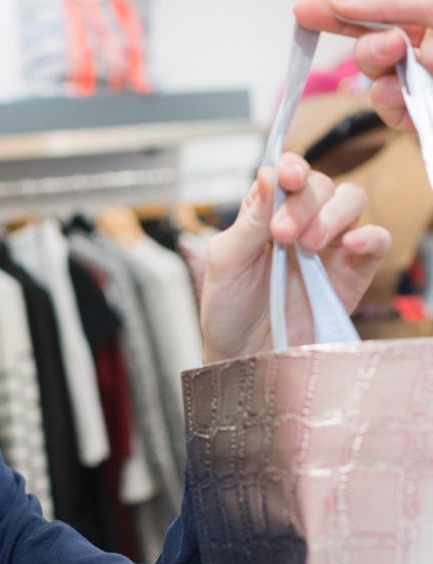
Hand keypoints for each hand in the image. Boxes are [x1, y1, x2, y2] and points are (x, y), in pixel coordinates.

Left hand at [200, 153, 389, 362]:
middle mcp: (299, 223)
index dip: (290, 168)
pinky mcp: (352, 272)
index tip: (288, 178)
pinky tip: (349, 246)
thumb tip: (267, 173)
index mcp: (264, 215)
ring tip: (307, 245)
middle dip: (304, 202)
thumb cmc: (228, 310)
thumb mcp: (225, 263)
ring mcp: (328, 246)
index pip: (285, 175)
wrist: (245, 357)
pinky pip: (376, 240)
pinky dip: (369, 236)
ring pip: (351, 202)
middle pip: (320, 185)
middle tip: (283, 234)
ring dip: (333, 214)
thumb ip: (248, 221)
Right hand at [295, 0, 432, 131]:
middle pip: (367, 44)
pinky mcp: (413, 112)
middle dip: (369, 47)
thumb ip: (392, 3)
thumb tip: (342, 3)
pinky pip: (383, 107)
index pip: (372, 11)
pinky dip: (391, 102)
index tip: (303, 11)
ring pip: (371, 76)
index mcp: (423, 18)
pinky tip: (410, 96)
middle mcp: (417, 49)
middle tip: (390, 48)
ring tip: (418, 66)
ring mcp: (414, 81)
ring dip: (383, 72)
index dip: (336, 10)